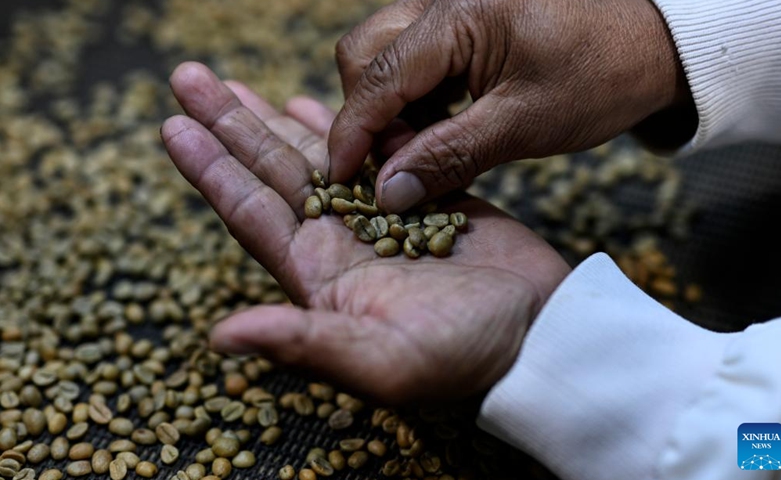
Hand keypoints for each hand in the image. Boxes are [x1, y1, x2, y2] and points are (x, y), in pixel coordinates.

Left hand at [161, 62, 569, 402]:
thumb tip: (221, 337)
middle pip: (272, 173)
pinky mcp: (421, 198)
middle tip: (190, 80)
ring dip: (274, 119)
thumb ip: (305, 344)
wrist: (537, 336)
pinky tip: (315, 103)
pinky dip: (344, 126)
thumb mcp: (383, 361)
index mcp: (321, 276)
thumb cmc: (466, 357)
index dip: (211, 170)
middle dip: (230, 125)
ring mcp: (380, 219)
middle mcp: (340, 245)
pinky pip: (372, 153)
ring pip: (316, 157)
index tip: (173, 126)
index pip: (252, 214)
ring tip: (235, 84)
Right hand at [329, 0, 693, 211]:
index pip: (376, 77)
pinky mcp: (460, 25)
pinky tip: (441, 128)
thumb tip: (388, 192)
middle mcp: (441, 2)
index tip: (339, 179)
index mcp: (458, 17)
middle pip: (364, 56)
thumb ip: (448, 156)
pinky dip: (414, 99)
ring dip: (390, 110)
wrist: (651, 41)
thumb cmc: (599, 75)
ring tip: (424, 152)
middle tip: (397, 166)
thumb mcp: (523, 125)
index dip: (351, 133)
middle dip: (367, 115)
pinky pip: (413, 59)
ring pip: (384, 57)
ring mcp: (449, 10)